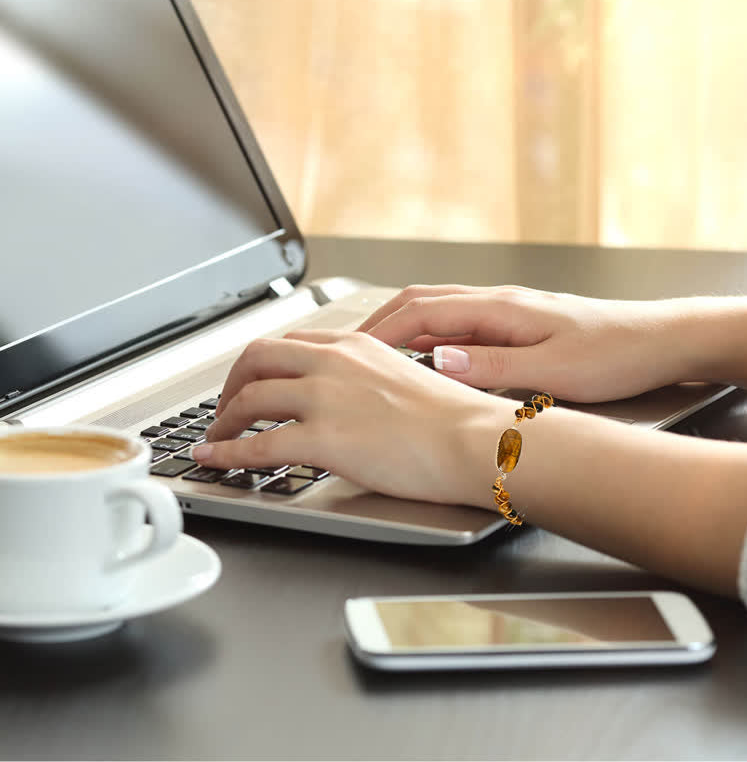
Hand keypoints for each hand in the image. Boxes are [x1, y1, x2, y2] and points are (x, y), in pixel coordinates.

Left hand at [198, 330, 504, 505]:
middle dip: (232, 383)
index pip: (290, 343)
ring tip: (217, 438)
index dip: (261, 364)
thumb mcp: (406, 379)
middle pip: (258, 358)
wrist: (474, 441)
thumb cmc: (455, 419)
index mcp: (356, 346)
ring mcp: (325, 397)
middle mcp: (334, 363)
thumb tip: (352, 401)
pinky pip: (257, 444)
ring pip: (249, 398)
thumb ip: (369, 380)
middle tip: (226, 407)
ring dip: (224, 420)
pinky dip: (227, 452)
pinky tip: (216, 460)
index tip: (254, 381)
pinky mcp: (323, 437)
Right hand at [357, 285, 699, 401]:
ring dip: (403, 324)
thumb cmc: (615, 353)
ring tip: (375, 350)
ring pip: (439, 308)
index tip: (350, 349)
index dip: (381, 331)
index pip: (423, 312)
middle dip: (381, 321)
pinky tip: (426, 354)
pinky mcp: (518, 322)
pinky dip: (430, 333)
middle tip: (349, 346)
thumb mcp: (554, 370)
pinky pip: (459, 320)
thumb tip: (437, 359)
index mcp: (501, 309)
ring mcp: (508, 309)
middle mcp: (499, 302)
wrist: (659, 340)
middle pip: (422, 301)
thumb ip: (492, 365)